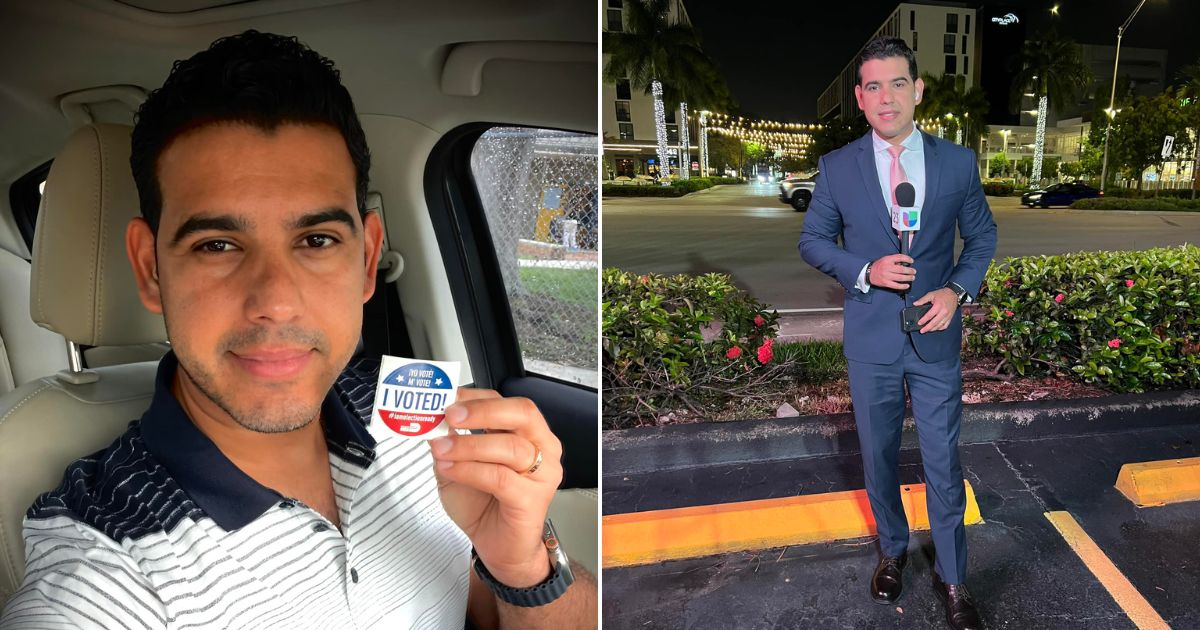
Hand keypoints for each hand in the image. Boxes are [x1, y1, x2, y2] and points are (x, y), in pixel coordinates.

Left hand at [429, 389, 563, 587]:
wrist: (498, 547)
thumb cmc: (484, 505)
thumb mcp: (458, 465)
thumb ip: (449, 442)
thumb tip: (431, 420)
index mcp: (528, 433)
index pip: (508, 402)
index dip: (477, 397)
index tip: (446, 399)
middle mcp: (542, 448)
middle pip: (522, 413)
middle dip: (482, 411)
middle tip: (450, 415)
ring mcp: (542, 474)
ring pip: (509, 446)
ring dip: (468, 445)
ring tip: (441, 449)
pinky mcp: (532, 499)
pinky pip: (500, 478)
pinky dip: (470, 470)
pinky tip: (451, 469)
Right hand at [869, 254, 915, 289]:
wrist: (868, 273)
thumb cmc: (879, 266)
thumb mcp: (885, 259)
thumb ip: (894, 260)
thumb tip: (905, 263)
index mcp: (887, 260)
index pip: (900, 257)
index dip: (907, 259)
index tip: (912, 261)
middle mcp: (887, 268)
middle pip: (902, 269)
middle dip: (910, 271)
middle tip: (914, 271)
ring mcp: (886, 276)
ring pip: (900, 278)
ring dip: (908, 278)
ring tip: (912, 277)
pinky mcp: (886, 283)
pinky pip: (896, 285)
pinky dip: (902, 286)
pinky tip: (907, 285)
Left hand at [913, 287, 958, 333]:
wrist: (954, 293)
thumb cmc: (943, 294)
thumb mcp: (931, 294)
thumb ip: (923, 300)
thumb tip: (915, 304)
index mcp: (938, 306)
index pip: (929, 315)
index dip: (923, 320)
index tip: (919, 323)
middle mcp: (944, 312)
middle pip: (934, 322)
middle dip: (927, 328)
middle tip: (922, 331)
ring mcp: (948, 316)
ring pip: (940, 325)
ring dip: (933, 329)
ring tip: (927, 330)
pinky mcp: (950, 317)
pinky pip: (945, 325)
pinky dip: (940, 328)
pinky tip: (936, 328)